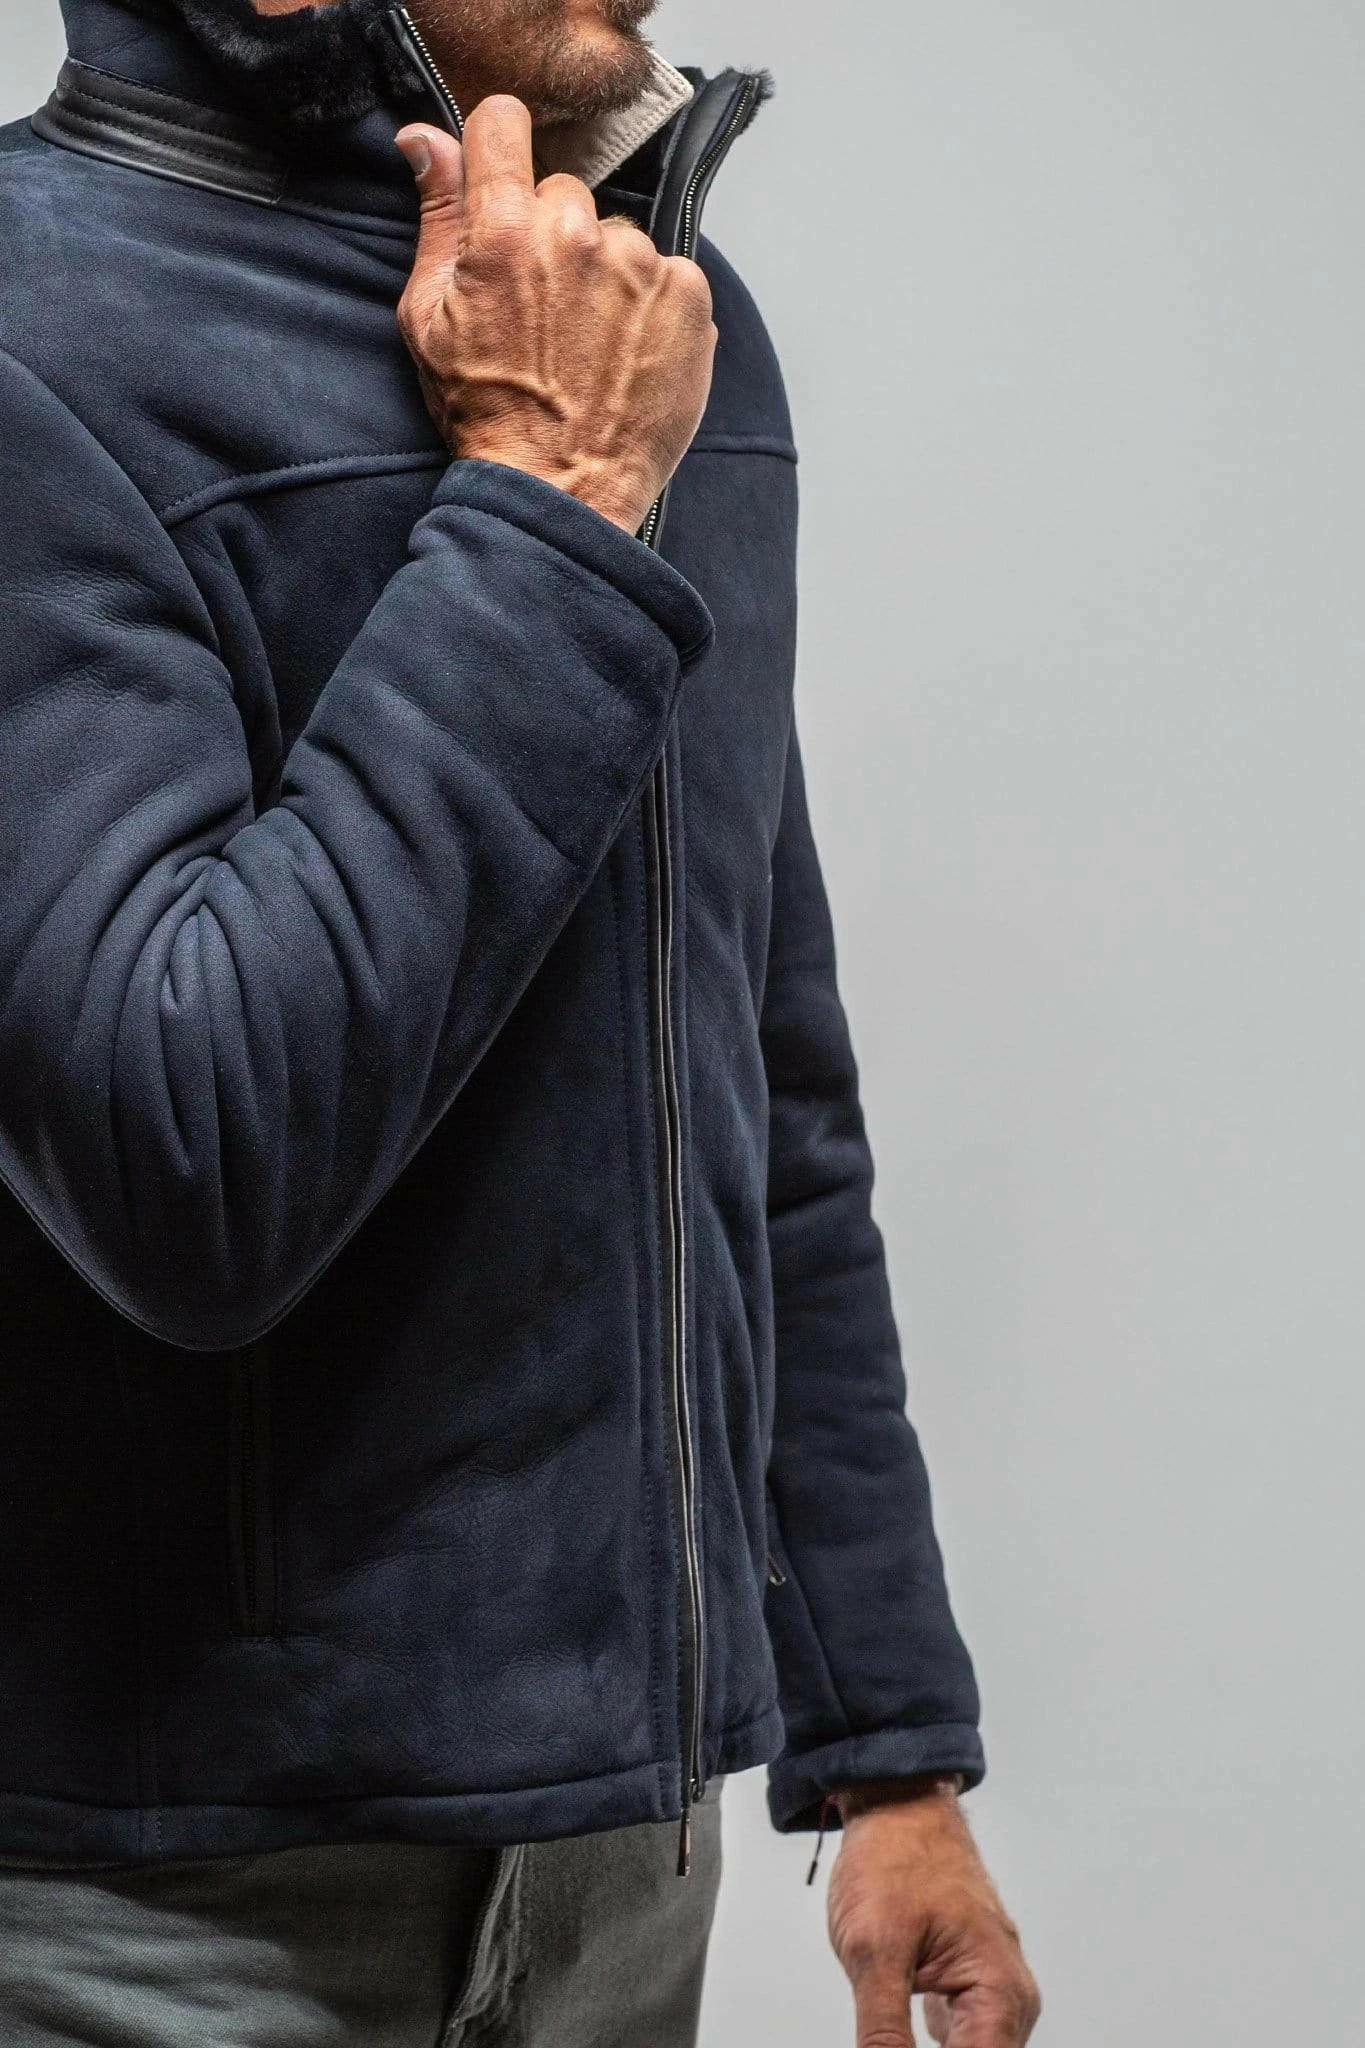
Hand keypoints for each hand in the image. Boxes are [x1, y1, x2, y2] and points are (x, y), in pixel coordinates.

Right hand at [394, 97, 716, 533]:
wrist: (559, 491)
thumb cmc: (486, 414)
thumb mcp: (429, 319)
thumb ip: (435, 219)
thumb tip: (425, 139)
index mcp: (503, 230)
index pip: (503, 124)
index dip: (498, 146)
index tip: (501, 176)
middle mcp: (576, 234)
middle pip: (564, 194)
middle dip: (550, 235)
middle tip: (544, 309)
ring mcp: (639, 264)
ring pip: (618, 236)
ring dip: (606, 273)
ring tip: (590, 343)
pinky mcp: (688, 296)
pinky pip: (668, 272)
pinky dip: (652, 304)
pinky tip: (628, 353)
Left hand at [826, 1779, 1040, 2046]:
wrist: (897, 1808)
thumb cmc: (893, 1860)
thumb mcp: (873, 1950)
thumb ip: (883, 2031)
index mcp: (1000, 1992)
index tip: (892, 2047)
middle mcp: (1009, 1999)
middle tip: (885, 2033)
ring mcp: (992, 1993)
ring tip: (893, 2015)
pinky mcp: (970, 1989)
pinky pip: (962, 2040)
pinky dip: (933, 2046)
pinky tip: (899, 2033)